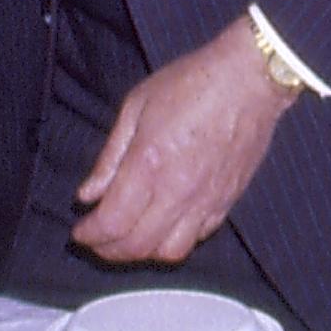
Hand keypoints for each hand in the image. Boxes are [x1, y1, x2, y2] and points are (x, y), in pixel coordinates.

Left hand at [71, 18, 299, 263]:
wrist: (250, 78)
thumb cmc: (192, 83)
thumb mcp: (136, 107)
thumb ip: (110, 157)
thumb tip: (88, 194)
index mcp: (148, 164)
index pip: (111, 222)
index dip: (89, 234)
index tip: (80, 231)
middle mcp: (177, 190)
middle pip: (136, 246)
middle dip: (108, 250)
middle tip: (97, 240)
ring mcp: (205, 199)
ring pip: (170, 252)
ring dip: (143, 252)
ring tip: (130, 238)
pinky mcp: (227, 200)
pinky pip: (199, 237)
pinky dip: (177, 240)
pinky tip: (165, 224)